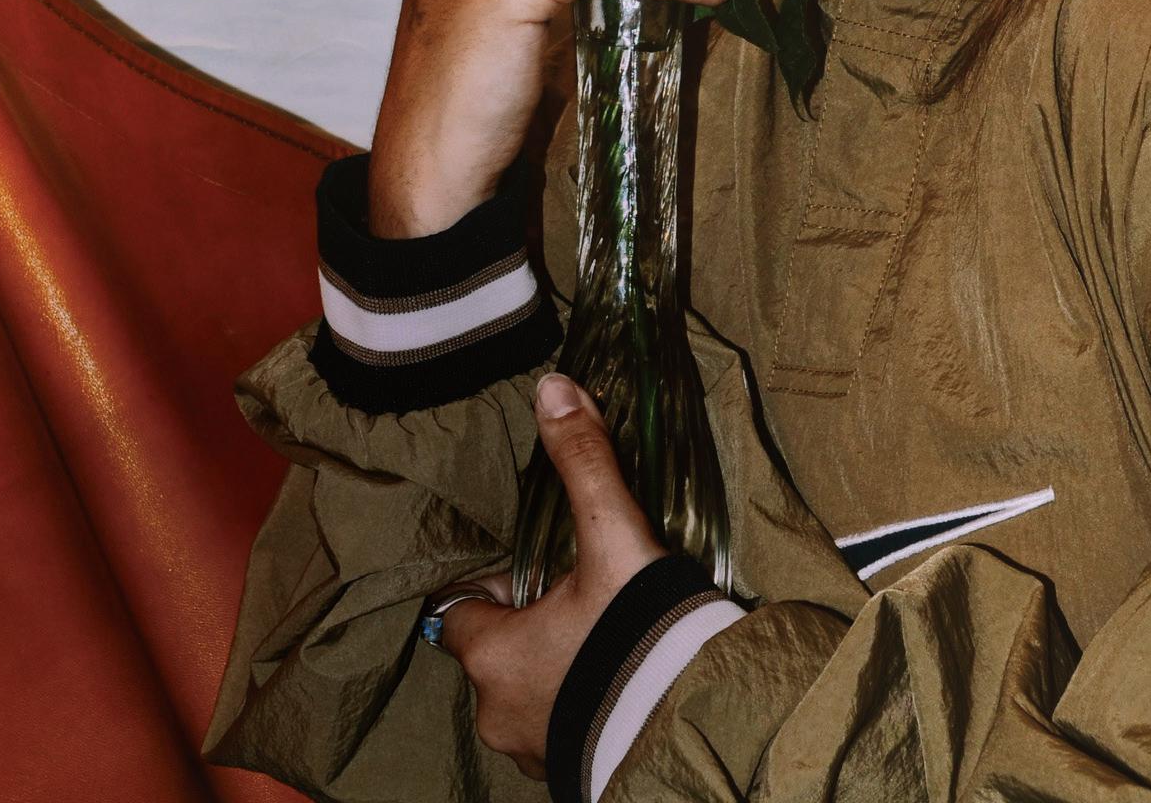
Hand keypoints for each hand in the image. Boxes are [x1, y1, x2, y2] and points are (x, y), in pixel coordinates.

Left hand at [437, 374, 666, 778]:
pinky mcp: (572, 769)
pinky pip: (561, 724)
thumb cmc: (639, 633)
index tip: (525, 563)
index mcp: (491, 654)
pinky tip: (618, 676)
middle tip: (575, 591)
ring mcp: (532, 749)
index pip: (457, 609)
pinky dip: (580, 699)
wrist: (693, 725)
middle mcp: (497, 711)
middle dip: (527, 622)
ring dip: (554, 665)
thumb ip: (583, 462)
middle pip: (494, 651)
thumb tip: (551, 386)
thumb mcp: (613, 537)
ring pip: (527, 691)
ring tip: (603, 633)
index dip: (487, 581)